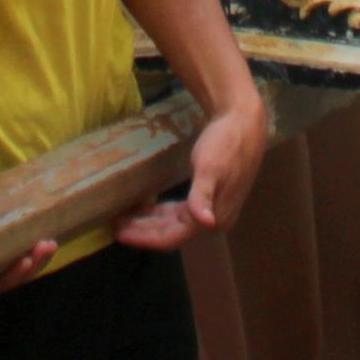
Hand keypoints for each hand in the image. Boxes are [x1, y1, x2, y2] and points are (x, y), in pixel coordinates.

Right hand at [0, 143, 56, 294]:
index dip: (7, 278)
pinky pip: (11, 246)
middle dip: (27, 267)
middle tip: (44, 248)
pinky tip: (46, 235)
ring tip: (50, 244)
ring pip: (11, 264)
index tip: (24, 261)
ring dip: (33, 258)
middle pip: (3, 278)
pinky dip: (27, 244)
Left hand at [114, 90, 268, 250]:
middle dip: (142, 231)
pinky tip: (146, 208)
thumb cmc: (226, 142)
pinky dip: (160, 214)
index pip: (172, 238)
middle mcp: (214, 221)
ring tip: (124, 218)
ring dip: (149, 223)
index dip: (144, 238)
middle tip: (114, 225)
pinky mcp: (209, 198)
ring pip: (173, 225)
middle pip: (171, 234)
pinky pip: (179, 214)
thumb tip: (206, 222)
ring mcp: (212, 210)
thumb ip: (203, 195)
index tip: (119, 233)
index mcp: (213, 217)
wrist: (245, 121)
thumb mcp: (210, 167)